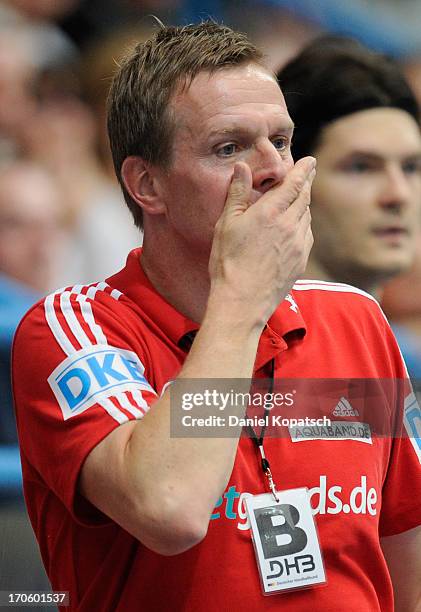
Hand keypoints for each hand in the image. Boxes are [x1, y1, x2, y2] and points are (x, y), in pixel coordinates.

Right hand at [209, 156, 315, 325]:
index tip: (310, 160)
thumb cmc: (228, 262)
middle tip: (307, 174)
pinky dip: (303, 225)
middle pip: (305, 197)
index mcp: (271, 212)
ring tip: (297, 200)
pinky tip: (294, 227)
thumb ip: (236, 193)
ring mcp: (299, 244)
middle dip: (306, 183)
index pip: (295, 183)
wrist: (242, 301)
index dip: (304, 169)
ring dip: (303, 205)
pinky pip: (307, 235)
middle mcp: (290, 225)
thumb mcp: (226, 224)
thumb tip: (241, 167)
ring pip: (307, 216)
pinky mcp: (301, 261)